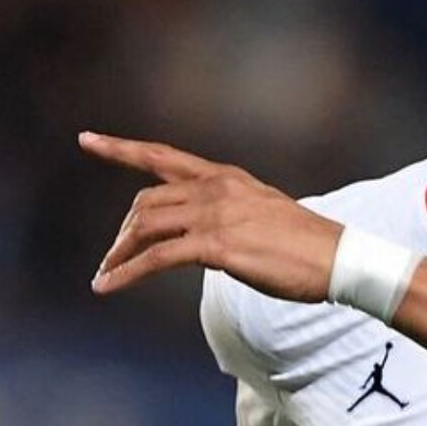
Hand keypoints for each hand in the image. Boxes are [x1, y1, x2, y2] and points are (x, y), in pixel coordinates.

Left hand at [79, 131, 341, 301]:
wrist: (338, 257)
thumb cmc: (307, 244)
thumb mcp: (262, 213)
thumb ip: (228, 215)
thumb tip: (202, 238)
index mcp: (225, 177)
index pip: (163, 156)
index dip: (121, 148)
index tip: (87, 138)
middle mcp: (215, 189)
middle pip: (146, 202)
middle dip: (123, 233)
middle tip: (112, 258)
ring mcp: (215, 215)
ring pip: (145, 227)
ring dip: (119, 254)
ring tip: (105, 276)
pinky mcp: (216, 245)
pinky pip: (156, 257)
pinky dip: (126, 272)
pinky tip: (109, 286)